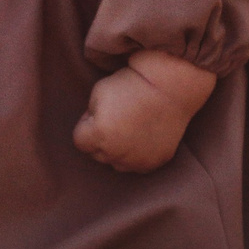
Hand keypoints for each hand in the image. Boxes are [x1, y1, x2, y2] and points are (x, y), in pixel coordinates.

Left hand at [74, 52, 214, 172]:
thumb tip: (91, 131)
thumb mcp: (97, 92)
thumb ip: (89, 115)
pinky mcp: (154, 163)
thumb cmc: (131, 84)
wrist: (169, 87)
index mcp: (99, 135)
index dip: (87, 124)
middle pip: (97, 154)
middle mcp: (116, 153)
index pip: (79, 141)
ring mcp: (136, 161)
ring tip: (129, 127)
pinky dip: (136, 154)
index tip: (101, 112)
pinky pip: (136, 164)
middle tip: (117, 118)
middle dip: (100, 139)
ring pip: (116, 163)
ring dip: (117, 150)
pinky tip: (143, 135)